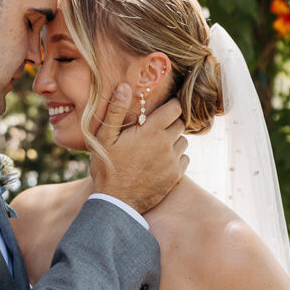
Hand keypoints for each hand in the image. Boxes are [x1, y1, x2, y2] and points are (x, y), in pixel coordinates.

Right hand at [89, 85, 187, 213]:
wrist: (115, 202)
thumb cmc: (107, 168)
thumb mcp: (104, 138)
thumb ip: (116, 111)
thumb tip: (125, 86)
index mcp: (150, 131)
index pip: (175, 108)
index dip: (172, 105)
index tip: (165, 108)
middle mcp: (165, 144)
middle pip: (180, 124)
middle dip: (171, 122)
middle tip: (155, 128)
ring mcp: (172, 162)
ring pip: (183, 141)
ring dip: (174, 140)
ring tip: (157, 146)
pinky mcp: (175, 177)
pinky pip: (185, 159)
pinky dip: (176, 158)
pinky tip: (161, 162)